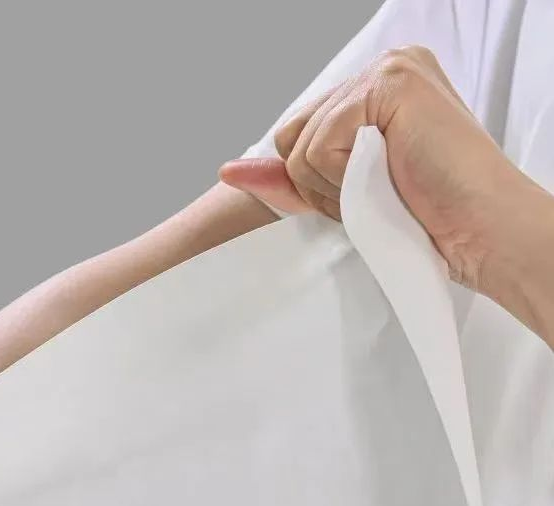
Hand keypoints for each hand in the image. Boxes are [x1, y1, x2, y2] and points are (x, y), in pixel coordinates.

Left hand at [220, 46, 553, 336]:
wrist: (482, 234)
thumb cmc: (427, 217)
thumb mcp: (343, 193)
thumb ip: (288, 178)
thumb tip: (227, 173)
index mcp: (377, 86)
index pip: (300, 133)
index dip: (314, 181)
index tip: (361, 197)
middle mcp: (384, 67)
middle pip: (291, 135)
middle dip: (318, 184)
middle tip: (375, 197)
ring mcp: (388, 71)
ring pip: (300, 145)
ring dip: (333, 188)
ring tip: (386, 192)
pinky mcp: (389, 86)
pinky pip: (319, 147)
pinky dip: (344, 181)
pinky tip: (389, 181)